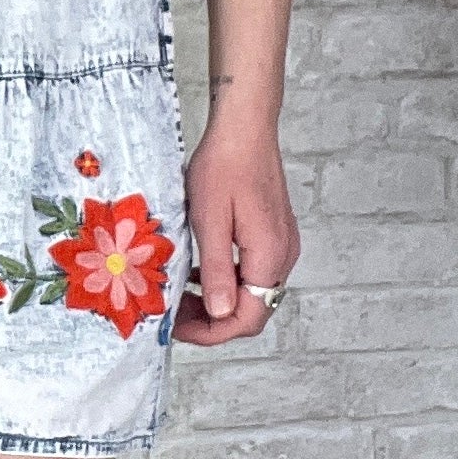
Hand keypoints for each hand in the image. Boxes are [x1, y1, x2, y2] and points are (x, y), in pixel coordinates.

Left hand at [172, 125, 299, 346]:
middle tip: (174, 313)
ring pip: (252, 292)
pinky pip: (253, 271)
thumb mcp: (210, 219)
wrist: (245, 127)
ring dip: (218, 300)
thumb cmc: (224, 164)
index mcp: (269, 256)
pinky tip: (201, 273)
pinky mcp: (275, 233)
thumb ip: (218, 270)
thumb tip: (220, 313)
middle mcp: (283, 255)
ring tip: (181, 296)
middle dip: (212, 320)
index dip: (211, 331)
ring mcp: (282, 244)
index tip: (177, 327)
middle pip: (253, 309)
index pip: (248, 318)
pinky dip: (227, 280)